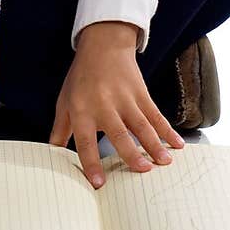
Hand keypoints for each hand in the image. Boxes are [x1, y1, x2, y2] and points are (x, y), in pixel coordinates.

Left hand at [48, 22, 183, 187]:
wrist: (103, 45)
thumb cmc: (81, 77)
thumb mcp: (65, 102)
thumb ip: (60, 130)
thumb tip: (52, 154)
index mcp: (82, 110)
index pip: (85, 141)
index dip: (91, 163)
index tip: (98, 183)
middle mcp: (104, 105)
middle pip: (118, 133)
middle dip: (131, 154)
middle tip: (143, 171)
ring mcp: (124, 99)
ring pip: (141, 125)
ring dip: (154, 144)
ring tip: (164, 162)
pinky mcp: (140, 93)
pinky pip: (155, 114)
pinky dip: (167, 130)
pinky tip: (177, 144)